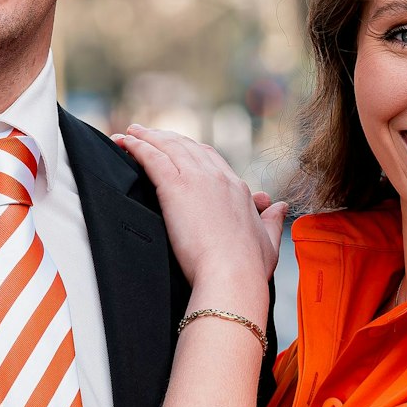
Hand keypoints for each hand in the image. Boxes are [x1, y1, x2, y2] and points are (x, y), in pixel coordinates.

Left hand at [112, 124, 285, 301]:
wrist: (232, 274)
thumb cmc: (248, 267)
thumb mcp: (268, 240)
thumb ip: (271, 220)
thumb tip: (280, 207)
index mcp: (237, 188)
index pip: (211, 159)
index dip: (192, 150)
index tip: (178, 147)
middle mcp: (218, 177)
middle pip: (188, 146)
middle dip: (166, 137)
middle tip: (148, 133)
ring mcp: (197, 179)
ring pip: (168, 146)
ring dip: (147, 136)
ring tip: (131, 132)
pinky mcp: (176, 187)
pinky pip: (152, 157)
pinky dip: (138, 146)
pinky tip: (126, 142)